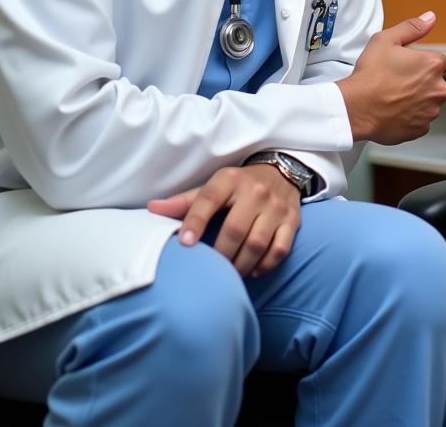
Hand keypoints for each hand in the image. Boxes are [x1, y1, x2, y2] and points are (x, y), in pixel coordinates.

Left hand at [147, 164, 301, 277]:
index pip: (209, 199)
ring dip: (240, 265)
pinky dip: (264, 265)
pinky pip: (279, 249)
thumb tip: (152, 209)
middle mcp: (256, 191)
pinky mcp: (292, 220)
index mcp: (230, 180)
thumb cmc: (239, 185)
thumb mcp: (214, 186)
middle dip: (219, 255)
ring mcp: (276, 206)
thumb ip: (185, 201)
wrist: (282, 171)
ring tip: (228, 274)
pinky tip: (252, 269)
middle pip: (234, 230)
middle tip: (210, 270)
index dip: (195, 222)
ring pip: (257, 244)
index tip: (184, 245)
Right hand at [338, 11, 445, 143]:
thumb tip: (430, 18)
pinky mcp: (421, 128)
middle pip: (436, 82)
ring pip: (429, 102)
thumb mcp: (386, 40)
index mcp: (433, 65)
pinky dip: (410, 116)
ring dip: (417, 100)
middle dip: (421, 82)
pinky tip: (394, 110)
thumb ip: (412, 27)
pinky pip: (420, 120)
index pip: (439, 62)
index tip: (406, 67)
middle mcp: (438, 89)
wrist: (356, 108)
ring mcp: (431, 111)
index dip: (421, 63)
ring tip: (394, 96)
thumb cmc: (370, 76)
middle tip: (397, 81)